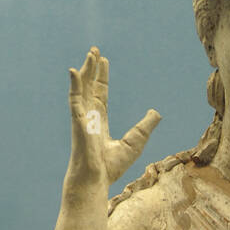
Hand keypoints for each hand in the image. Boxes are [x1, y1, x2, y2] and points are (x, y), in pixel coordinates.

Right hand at [66, 46, 160, 190]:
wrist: (96, 179)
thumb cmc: (112, 168)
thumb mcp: (135, 142)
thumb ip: (145, 126)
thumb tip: (156, 113)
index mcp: (101, 121)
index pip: (101, 94)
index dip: (102, 78)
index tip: (104, 62)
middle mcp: (90, 116)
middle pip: (90, 87)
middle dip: (92, 69)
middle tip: (95, 50)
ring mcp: (82, 117)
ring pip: (82, 88)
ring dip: (85, 70)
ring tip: (90, 53)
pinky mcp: (77, 120)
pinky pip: (74, 99)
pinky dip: (74, 84)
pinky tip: (73, 71)